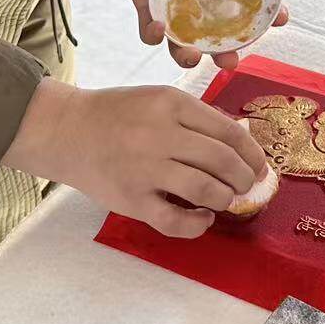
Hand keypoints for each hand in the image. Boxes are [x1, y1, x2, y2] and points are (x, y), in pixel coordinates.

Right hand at [2, 78, 269, 237]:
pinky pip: (175, 220)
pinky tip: (203, 219)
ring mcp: (145, 168)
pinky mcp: (131, 199)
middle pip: (222, 161)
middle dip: (244, 178)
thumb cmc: (116, 115)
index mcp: (171, 104)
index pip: (229, 131)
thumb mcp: (157, 99)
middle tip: (246, 186)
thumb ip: (194, 117)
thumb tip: (240, 142)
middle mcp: (160, 134)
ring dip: (225, 198)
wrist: (64, 130)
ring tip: (224, 199)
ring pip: (206, 190)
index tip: (260, 166)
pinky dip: (198, 224)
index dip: (253, 153)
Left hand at [100, 0, 290, 69]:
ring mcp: (174, 10)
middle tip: (231, 61)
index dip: (268, 19)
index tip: (280, 19)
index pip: (251, 10)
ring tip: (194, 56)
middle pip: (218, 41)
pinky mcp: (146, 8)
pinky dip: (153, 35)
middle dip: (227, 56)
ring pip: (183, 46)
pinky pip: (149, 32)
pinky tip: (159, 27)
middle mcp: (202, 5)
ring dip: (189, 57)